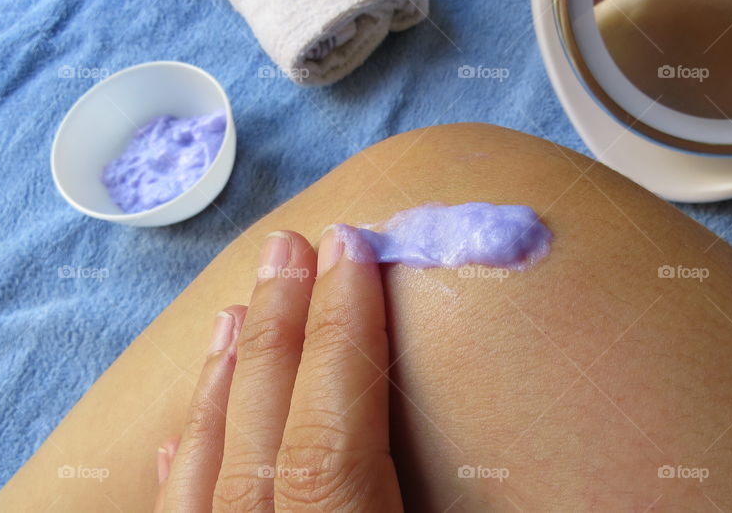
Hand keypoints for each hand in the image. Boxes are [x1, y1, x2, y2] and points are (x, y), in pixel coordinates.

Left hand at [153, 229, 401, 511]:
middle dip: (276, 334)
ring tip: (233, 314)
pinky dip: (183, 470)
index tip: (351, 252)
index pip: (327, 443)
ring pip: (205, 480)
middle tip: (287, 250)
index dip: (340, 340)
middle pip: (258, 441)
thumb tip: (554, 399)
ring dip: (221, 387)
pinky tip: (177, 438)